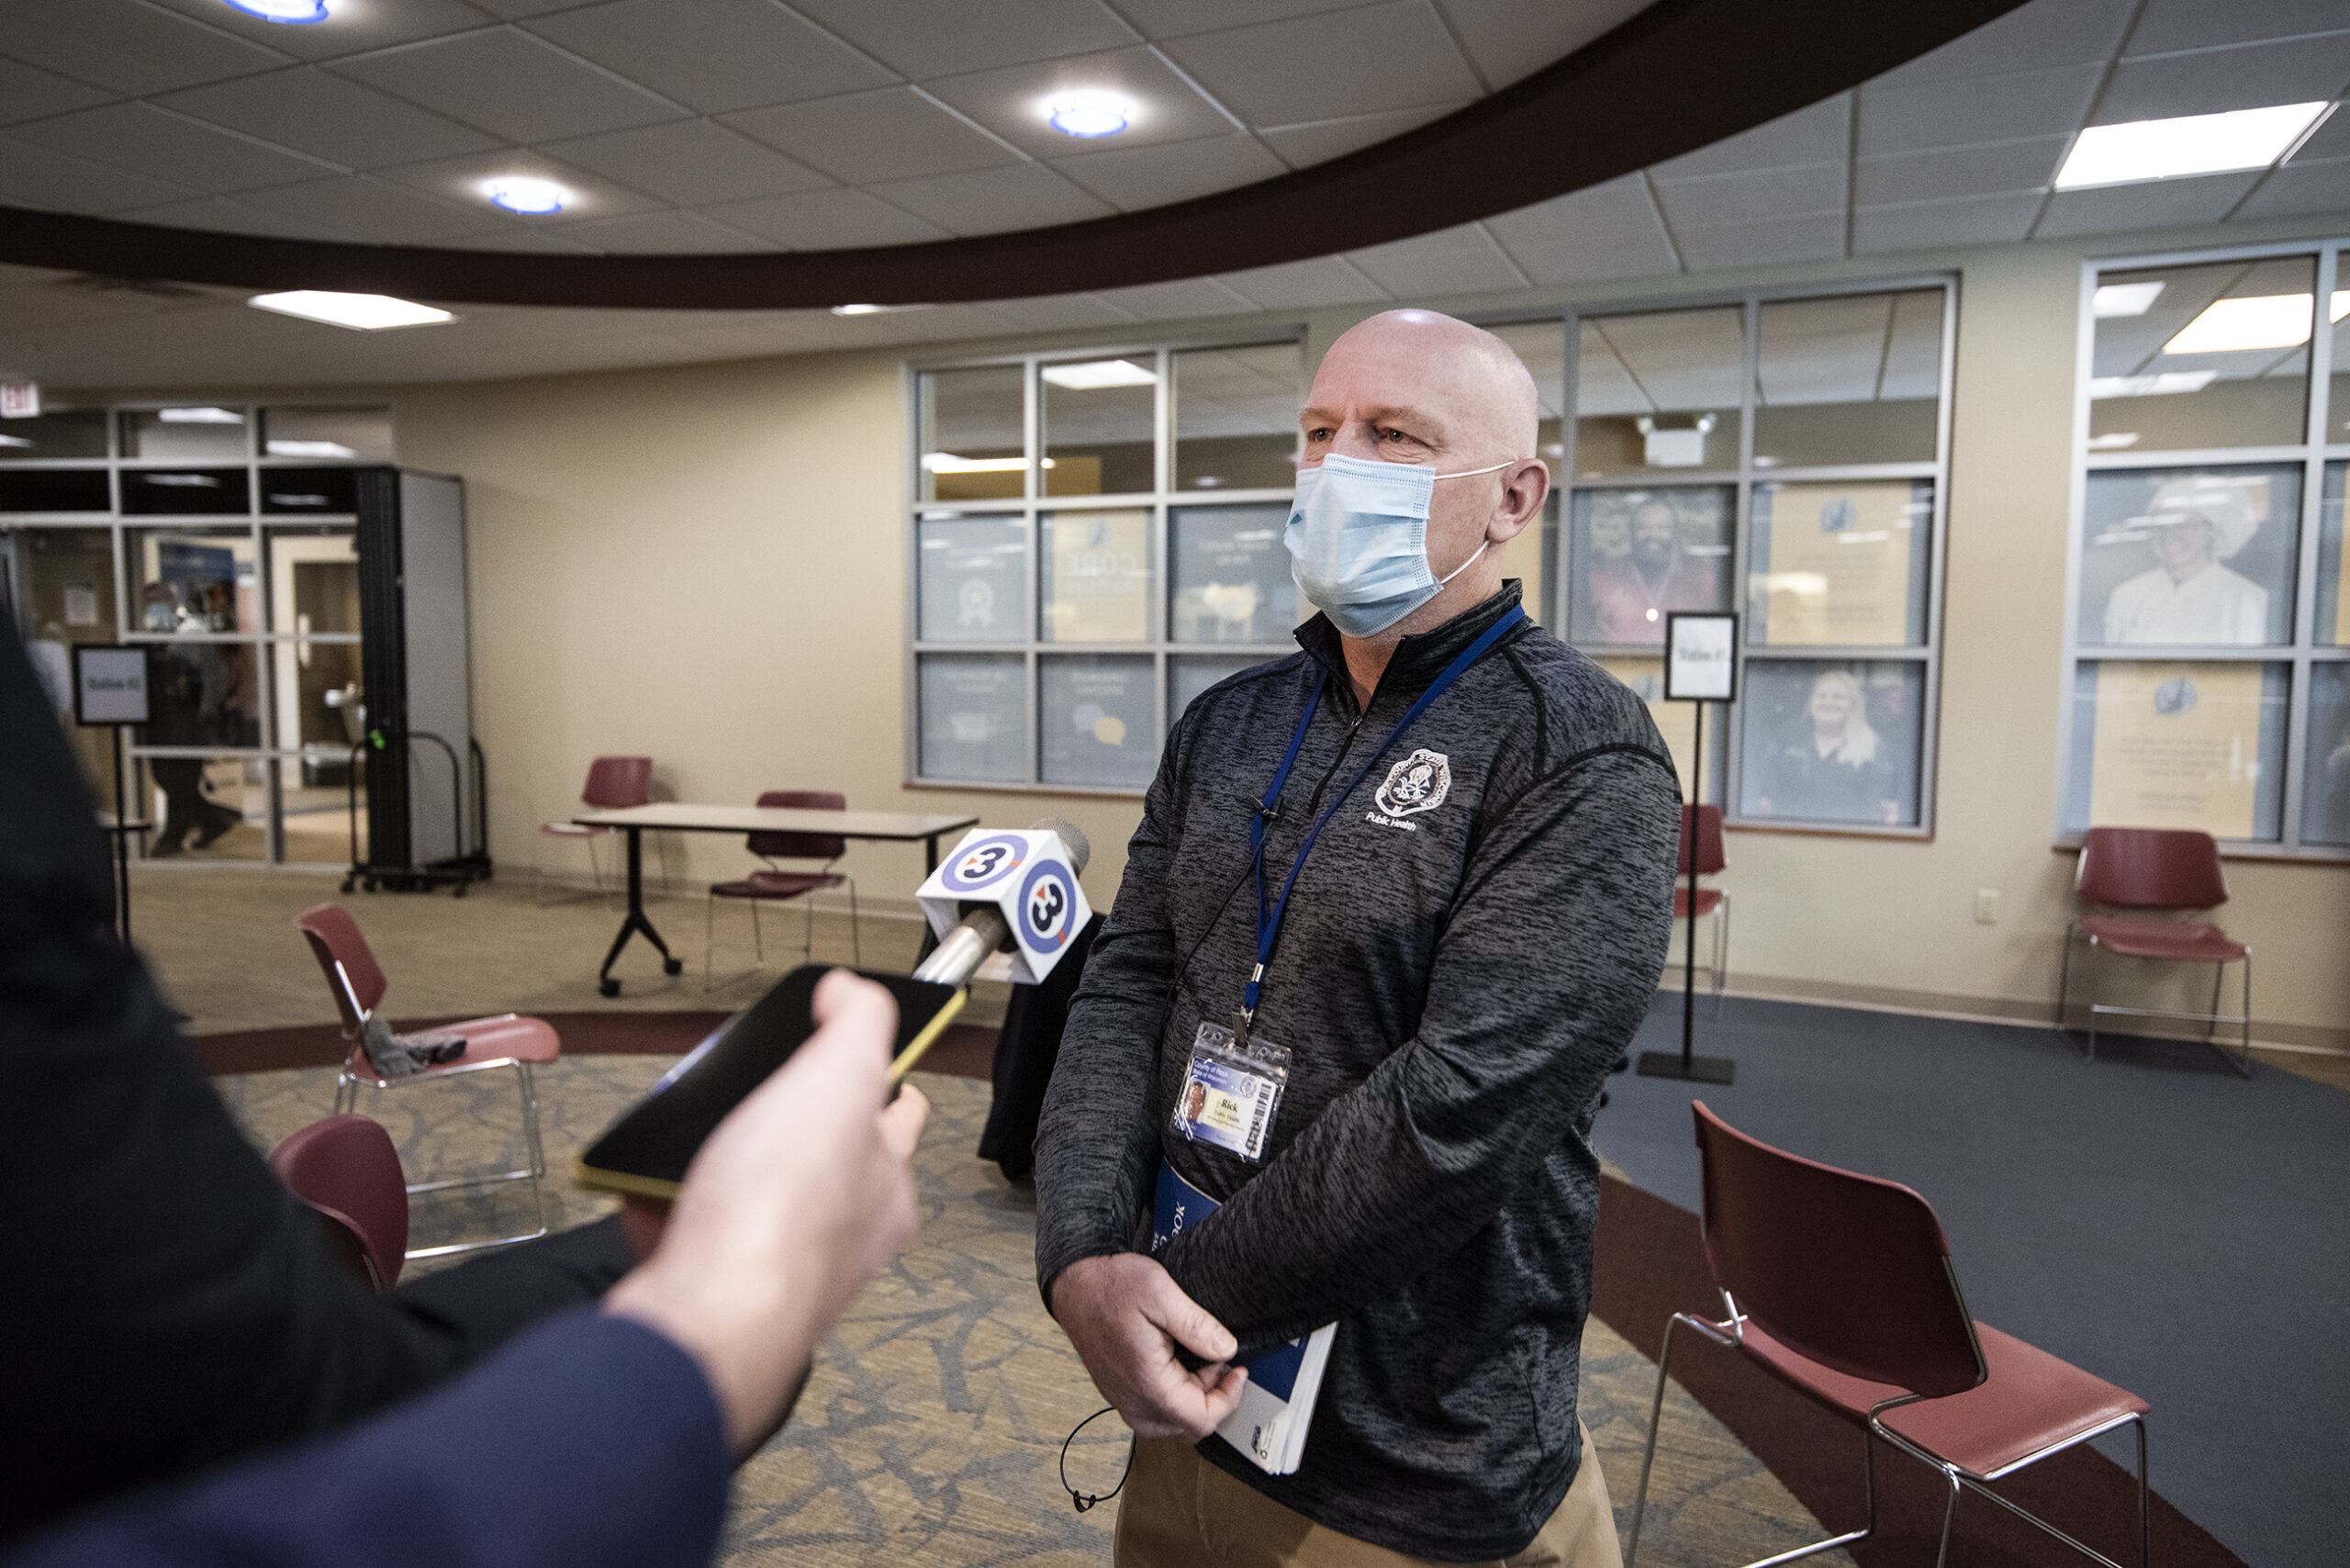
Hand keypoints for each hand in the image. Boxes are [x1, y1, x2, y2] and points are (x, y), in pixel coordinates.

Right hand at [605, 969, 929, 1452]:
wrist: (703, 1321)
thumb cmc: (780, 1217)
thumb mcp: (837, 1079)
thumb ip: (857, 1025)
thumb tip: (851, 990)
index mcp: (885, 1184)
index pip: (900, 1115)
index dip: (880, 1075)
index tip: (852, 1050)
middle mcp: (842, 1233)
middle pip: (818, 1156)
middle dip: (781, 1120)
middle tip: (749, 1091)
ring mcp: (776, 1267)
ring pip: (748, 1198)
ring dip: (713, 1163)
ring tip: (686, 1136)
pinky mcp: (714, 1290)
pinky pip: (687, 1236)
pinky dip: (663, 1208)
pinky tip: (646, 1191)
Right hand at [1050, 1253, 1246, 1439]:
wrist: (1075, 1285)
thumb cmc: (1110, 1286)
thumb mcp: (1161, 1292)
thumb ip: (1198, 1325)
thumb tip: (1227, 1350)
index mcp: (1148, 1384)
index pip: (1202, 1420)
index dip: (1229, 1398)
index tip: (1238, 1372)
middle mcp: (1133, 1401)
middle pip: (1189, 1427)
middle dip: (1213, 1399)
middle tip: (1219, 1364)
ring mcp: (1123, 1399)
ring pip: (1172, 1423)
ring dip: (1194, 1399)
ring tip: (1199, 1361)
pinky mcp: (1119, 1392)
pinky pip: (1154, 1411)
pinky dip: (1175, 1395)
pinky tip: (1178, 1364)